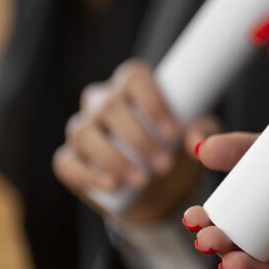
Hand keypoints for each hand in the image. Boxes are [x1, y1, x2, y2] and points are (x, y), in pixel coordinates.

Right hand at [52, 60, 215, 221]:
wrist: (162, 190)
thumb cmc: (177, 149)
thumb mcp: (196, 137)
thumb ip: (202, 132)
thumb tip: (196, 140)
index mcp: (133, 86)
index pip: (134, 77)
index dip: (152, 103)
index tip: (173, 133)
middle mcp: (102, 102)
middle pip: (109, 107)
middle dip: (138, 138)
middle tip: (164, 165)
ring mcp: (83, 129)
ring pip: (83, 133)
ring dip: (114, 158)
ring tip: (143, 181)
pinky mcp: (70, 159)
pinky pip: (66, 162)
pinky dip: (87, 174)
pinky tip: (111, 184)